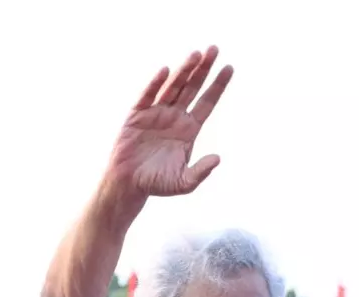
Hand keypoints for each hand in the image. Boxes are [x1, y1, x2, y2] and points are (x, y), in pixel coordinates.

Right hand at [106, 46, 233, 200]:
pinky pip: (147, 96)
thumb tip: (218, 159)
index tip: (230, 67)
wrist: (128, 185)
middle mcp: (174, 117)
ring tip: (196, 54)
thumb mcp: (183, 183)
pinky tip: (165, 70)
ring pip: (173, 87)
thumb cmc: (156, 184)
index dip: (218, 85)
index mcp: (189, 129)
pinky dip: (155, 84)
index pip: (207, 102)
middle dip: (204, 69)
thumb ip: (200, 172)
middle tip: (215, 49)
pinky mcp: (137, 116)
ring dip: (184, 70)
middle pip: (192, 88)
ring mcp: (156, 114)